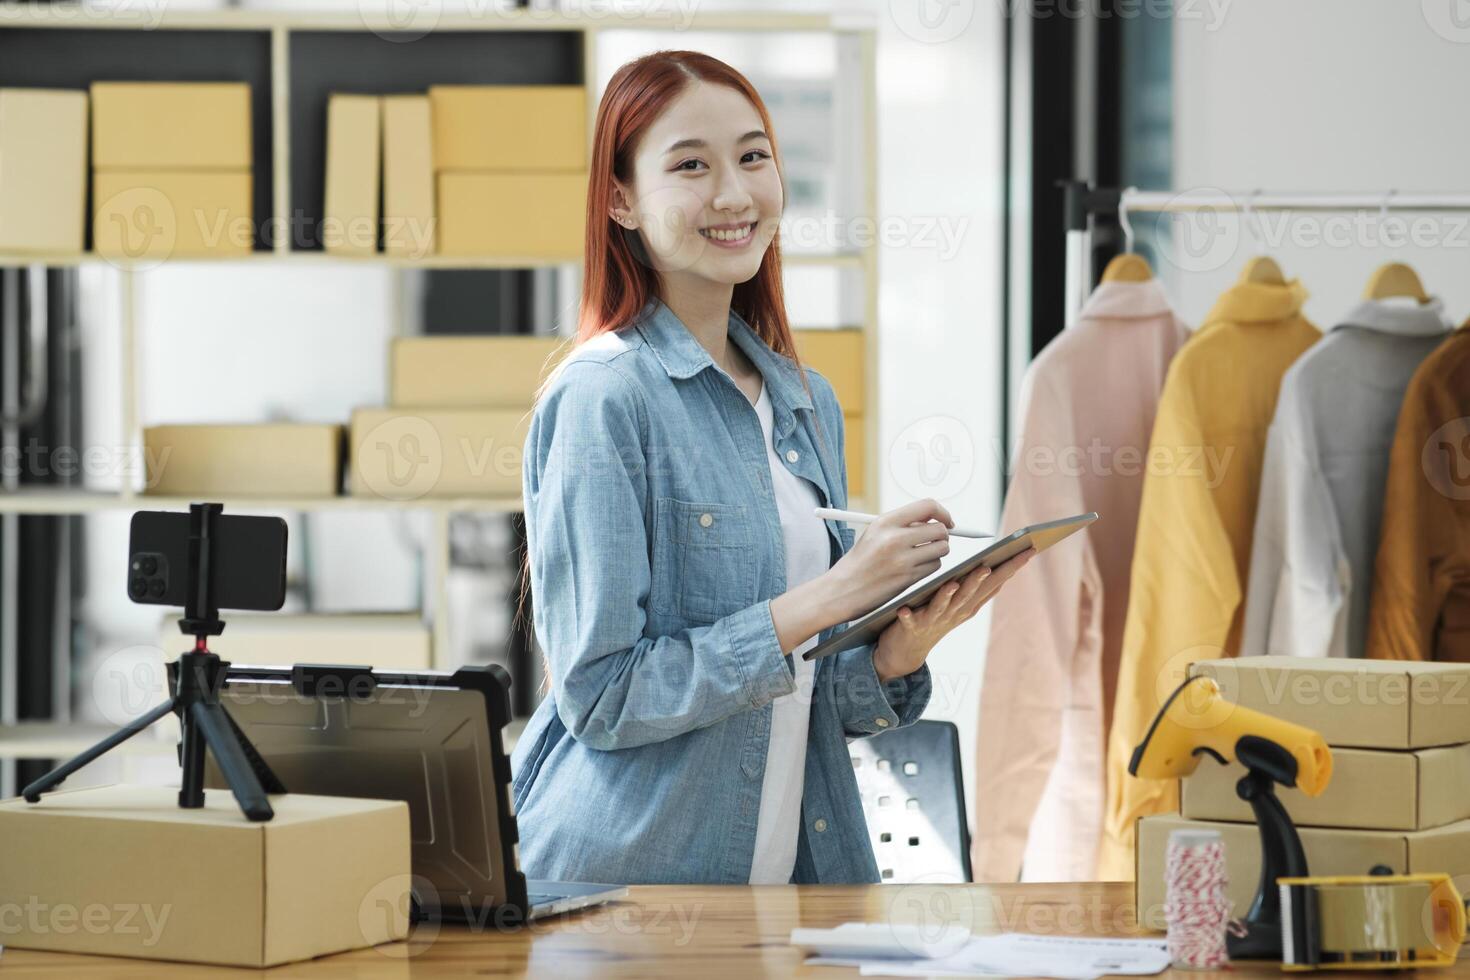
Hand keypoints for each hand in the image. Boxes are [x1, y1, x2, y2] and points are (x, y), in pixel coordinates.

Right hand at [822, 498, 955, 623]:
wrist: (842, 589)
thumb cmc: (860, 562)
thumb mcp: (875, 533)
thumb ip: (902, 523)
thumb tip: (934, 519)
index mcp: (885, 522)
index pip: (927, 506)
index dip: (942, 512)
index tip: (946, 520)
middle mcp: (894, 538)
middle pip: (939, 530)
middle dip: (942, 536)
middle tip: (935, 540)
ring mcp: (902, 559)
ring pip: (941, 549)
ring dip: (936, 553)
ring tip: (920, 556)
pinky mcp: (908, 578)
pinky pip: (934, 566)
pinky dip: (929, 567)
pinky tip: (914, 569)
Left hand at [872, 547, 1035, 681]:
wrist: (908, 649)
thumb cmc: (936, 617)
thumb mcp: (960, 603)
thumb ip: (976, 588)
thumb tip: (995, 565)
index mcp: (969, 603)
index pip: (994, 583)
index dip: (1011, 567)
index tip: (1029, 550)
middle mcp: (955, 612)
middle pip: (970, 594)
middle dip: (979, 581)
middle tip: (987, 566)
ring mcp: (934, 620)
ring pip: (943, 606)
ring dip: (948, 595)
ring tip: (952, 583)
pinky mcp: (912, 627)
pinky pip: (910, 621)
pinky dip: (908, 616)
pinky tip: (904, 610)